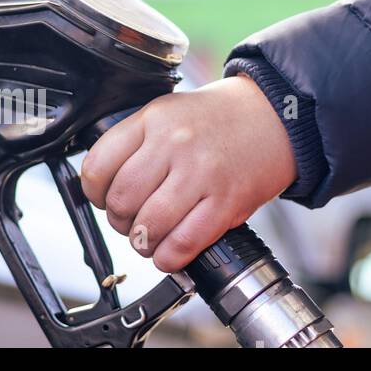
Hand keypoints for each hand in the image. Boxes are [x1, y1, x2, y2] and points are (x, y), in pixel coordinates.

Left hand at [79, 75, 295, 271]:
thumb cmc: (219, 120)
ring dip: (143, 243)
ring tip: (151, 238)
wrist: (276, 116)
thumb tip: (103, 187)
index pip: (97, 166)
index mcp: (153, 120)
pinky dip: (170, 257)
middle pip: (121, 201)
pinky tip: (171, 252)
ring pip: (148, 226)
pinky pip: (183, 243)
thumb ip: (135, 144)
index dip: (94, 193)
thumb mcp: (168, 113)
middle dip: (120, 222)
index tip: (104, 199)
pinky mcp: (226, 202)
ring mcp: (200, 173)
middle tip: (132, 221)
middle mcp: (174, 143)